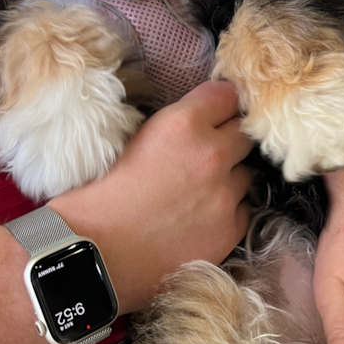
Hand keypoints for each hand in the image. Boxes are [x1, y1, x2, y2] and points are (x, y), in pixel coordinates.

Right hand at [50, 81, 253, 313]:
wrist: (98, 248)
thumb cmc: (106, 191)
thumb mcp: (139, 136)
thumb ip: (180, 121)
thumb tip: (206, 118)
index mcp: (184, 123)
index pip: (227, 95)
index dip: (220, 105)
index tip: (216, 114)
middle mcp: (212, 153)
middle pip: (245, 133)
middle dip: (230, 140)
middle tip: (208, 154)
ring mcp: (225, 193)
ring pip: (245, 174)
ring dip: (229, 178)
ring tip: (199, 192)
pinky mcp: (230, 228)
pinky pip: (242, 209)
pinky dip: (227, 211)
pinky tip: (201, 218)